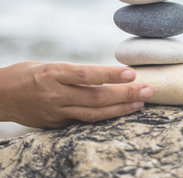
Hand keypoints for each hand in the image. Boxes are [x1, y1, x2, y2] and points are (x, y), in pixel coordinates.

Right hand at [0, 62, 151, 127]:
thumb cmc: (27, 74)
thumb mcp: (48, 65)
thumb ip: (73, 72)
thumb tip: (104, 75)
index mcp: (53, 73)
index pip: (86, 74)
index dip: (110, 75)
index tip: (131, 73)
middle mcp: (56, 94)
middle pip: (95, 97)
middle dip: (124, 94)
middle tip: (147, 90)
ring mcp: (56, 112)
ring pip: (92, 114)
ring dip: (119, 109)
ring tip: (140, 103)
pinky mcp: (55, 125)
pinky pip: (82, 122)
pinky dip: (103, 118)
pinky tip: (119, 113)